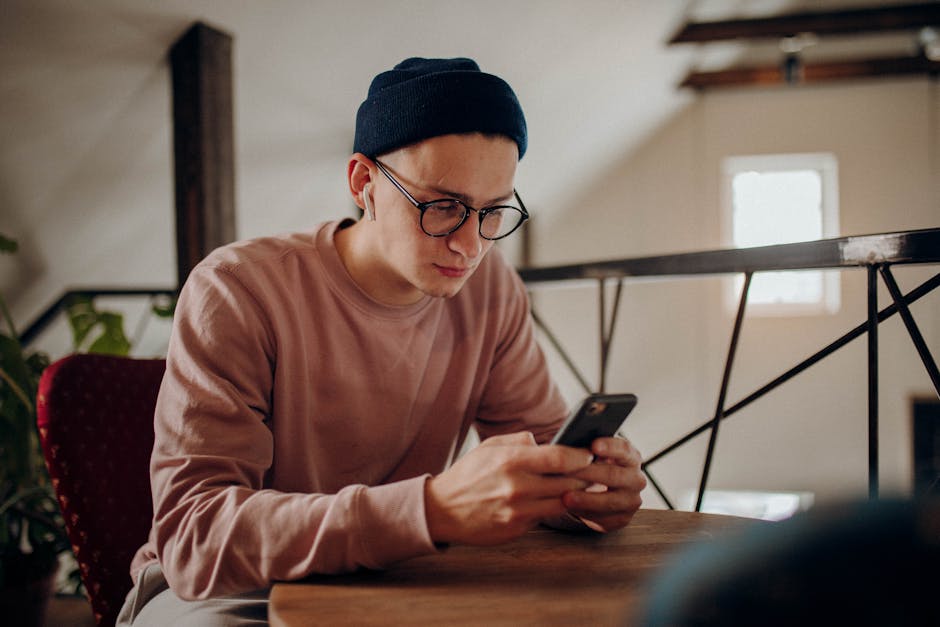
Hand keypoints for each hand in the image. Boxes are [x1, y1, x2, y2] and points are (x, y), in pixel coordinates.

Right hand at [425, 432, 594, 544]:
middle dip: (583, 475)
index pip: (560, 457)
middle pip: (568, 482)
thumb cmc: (468, 474)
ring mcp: (517, 511)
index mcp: (511, 460)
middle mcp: (517, 486)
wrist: (442, 510)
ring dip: (573, 494)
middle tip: (590, 470)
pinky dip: (552, 508)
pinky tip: (553, 500)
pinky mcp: (516, 529)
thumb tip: (546, 441)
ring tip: (576, 485)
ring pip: (562, 502)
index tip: (588, 454)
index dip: (580, 456)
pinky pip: (545, 517)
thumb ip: (520, 441)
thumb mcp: (490, 447)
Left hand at [561, 436, 645, 531]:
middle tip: (568, 472)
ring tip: (566, 497)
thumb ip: (586, 448)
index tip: (593, 445)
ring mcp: (632, 501)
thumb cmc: (593, 466)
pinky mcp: (623, 519)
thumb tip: (569, 445)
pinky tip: (571, 508)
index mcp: (631, 457)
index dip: (609, 447)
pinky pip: (604, 518)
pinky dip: (585, 513)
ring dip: (586, 499)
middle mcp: (636, 479)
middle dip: (589, 473)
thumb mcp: (592, 454)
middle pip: (614, 475)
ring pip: (609, 501)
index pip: (624, 449)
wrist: (599, 492)